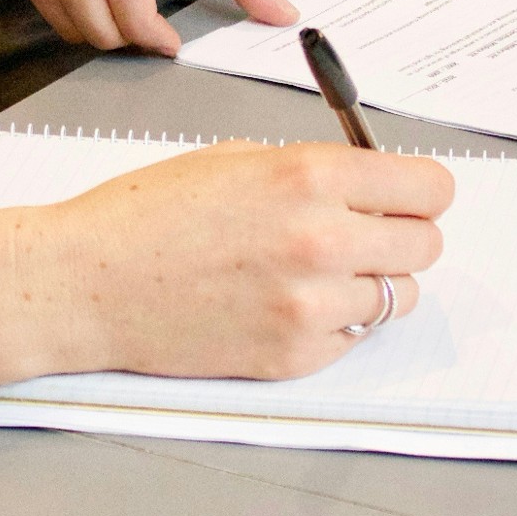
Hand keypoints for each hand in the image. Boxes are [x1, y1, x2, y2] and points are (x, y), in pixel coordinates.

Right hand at [0, 142, 452, 400]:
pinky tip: (284, 305)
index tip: (407, 196)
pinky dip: (334, 324)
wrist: (86, 283)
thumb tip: (373, 185)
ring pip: (397, 298)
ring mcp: (310, 306)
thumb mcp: (237, 158)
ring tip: (317, 273)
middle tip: (362, 234)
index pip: (430, 189)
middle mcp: (322, 240)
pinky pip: (353, 339)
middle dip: (400, 236)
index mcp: (309, 176)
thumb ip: (314, 170)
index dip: (419, 191)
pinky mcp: (293, 356)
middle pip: (425, 245)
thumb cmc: (147, 214)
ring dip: (371, 284)